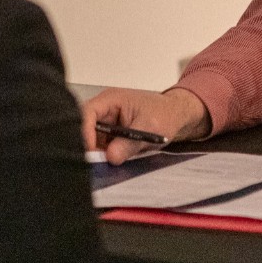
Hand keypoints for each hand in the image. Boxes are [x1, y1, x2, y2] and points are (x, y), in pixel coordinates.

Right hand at [81, 87, 210, 164]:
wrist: (178, 116)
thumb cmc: (166, 113)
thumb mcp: (149, 128)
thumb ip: (129, 143)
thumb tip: (110, 157)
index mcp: (111, 100)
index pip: (86, 113)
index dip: (84, 132)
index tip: (91, 150)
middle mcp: (105, 110)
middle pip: (84, 128)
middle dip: (90, 146)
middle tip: (96, 162)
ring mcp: (107, 123)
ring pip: (91, 140)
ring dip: (98, 153)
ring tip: (108, 162)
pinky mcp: (111, 135)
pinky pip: (101, 147)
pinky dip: (106, 155)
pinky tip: (113, 161)